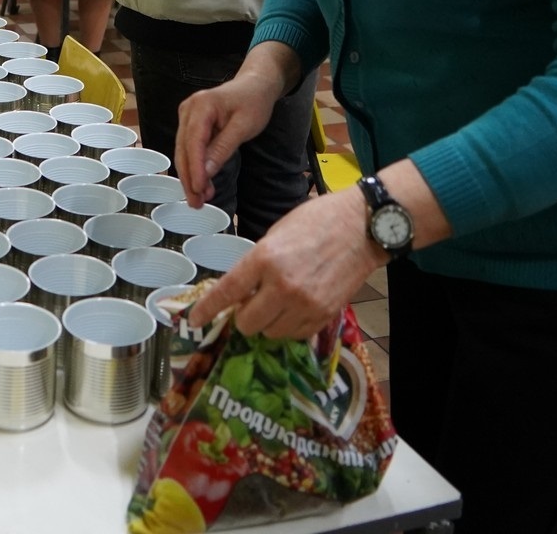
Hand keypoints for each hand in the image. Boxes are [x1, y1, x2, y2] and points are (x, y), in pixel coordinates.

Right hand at [175, 72, 281, 206]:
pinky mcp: (190, 123)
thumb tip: (207, 173)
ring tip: (201, 198)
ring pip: (183, 152)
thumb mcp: (244, 126)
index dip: (195, 168)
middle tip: (197, 203)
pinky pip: (189, 148)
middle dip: (189, 178)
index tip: (199, 190)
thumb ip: (223, 148)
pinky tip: (201, 183)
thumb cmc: (253, 102)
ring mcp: (187, 116)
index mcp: (201, 106)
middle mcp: (188, 109)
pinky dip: (195, 167)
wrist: (255, 85)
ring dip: (191, 175)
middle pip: (183, 149)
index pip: (193, 142)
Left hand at [188, 188, 383, 339]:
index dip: (207, 309)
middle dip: (243, 316)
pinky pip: (294, 335)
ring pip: (270, 333)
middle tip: (251, 302)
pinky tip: (295, 308)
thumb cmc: (316, 221)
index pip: (227, 292)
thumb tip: (240, 292)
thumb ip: (256, 264)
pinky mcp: (325, 315)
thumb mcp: (276, 234)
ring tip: (277, 302)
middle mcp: (283, 286)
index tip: (194, 320)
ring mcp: (306, 304)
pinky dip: (289, 327)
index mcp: (265, 258)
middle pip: (247, 323)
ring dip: (267, 323)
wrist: (362, 226)